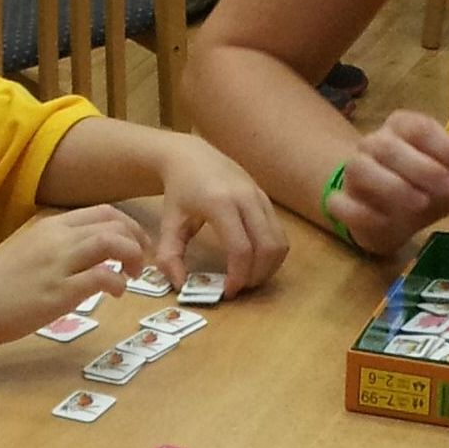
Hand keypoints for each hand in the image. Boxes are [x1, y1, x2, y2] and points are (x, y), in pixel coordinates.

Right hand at [0, 205, 151, 348]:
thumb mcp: (27, 250)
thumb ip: (55, 247)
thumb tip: (83, 257)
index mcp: (50, 224)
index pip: (102, 212)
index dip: (128, 226)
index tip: (135, 244)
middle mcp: (56, 237)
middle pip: (113, 223)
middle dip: (137, 240)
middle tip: (139, 262)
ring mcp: (58, 263)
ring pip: (112, 243)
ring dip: (131, 258)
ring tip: (131, 276)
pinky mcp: (59, 291)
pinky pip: (103, 277)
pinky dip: (118, 283)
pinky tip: (116, 293)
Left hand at [155, 138, 288, 294]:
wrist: (191, 156)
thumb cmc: (179, 191)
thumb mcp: (169, 223)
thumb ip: (169, 255)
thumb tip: (179, 285)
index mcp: (220, 202)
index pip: (241, 248)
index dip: (238, 276)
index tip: (228, 291)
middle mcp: (246, 197)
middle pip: (267, 247)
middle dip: (257, 275)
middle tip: (241, 288)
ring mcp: (260, 196)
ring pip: (279, 242)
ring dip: (269, 267)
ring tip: (250, 278)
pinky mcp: (266, 199)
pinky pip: (280, 233)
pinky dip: (272, 254)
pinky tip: (256, 262)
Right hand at [327, 112, 448, 256]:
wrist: (392, 211)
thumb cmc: (428, 182)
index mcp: (404, 126)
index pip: (422, 128)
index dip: (447, 148)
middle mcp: (374, 143)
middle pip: (390, 147)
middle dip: (422, 167)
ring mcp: (353, 171)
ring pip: (363, 171)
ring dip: (393, 187)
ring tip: (420, 204)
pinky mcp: (341, 201)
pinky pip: (344, 204)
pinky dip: (363, 213)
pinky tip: (389, 222)